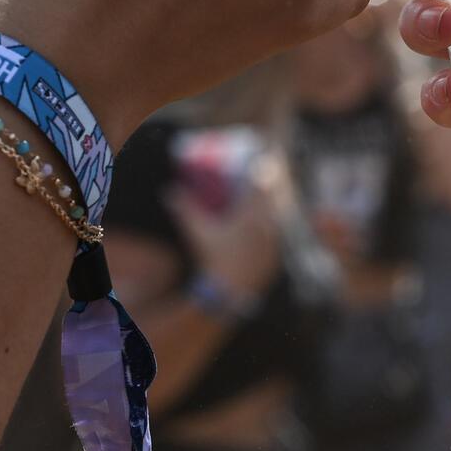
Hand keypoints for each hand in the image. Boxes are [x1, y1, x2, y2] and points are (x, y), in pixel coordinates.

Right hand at [167, 157, 283, 303]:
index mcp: (251, 215)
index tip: (265, 157)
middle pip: (276, 195)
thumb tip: (168, 190)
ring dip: (277, 201)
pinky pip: (282, 230)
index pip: (263, 184)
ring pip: (282, 212)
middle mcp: (268, 224)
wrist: (229, 293)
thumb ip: (184, 209)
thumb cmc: (213, 259)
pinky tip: (272, 221)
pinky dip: (277, 222)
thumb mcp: (197, 232)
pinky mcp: (277, 254)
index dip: (265, 167)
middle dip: (272, 182)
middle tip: (267, 172)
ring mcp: (275, 240)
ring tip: (269, 195)